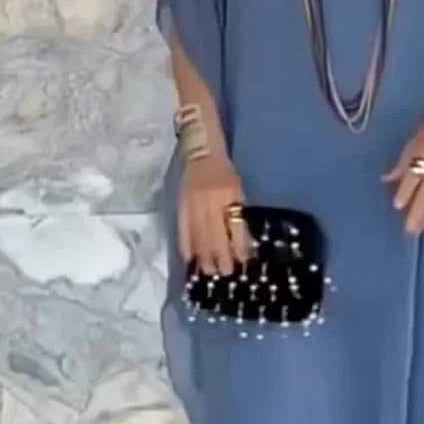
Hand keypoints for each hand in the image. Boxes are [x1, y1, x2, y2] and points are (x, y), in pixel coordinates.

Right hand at [178, 153, 249, 275]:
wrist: (198, 151)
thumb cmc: (223, 170)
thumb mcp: (237, 188)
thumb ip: (238, 211)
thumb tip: (242, 241)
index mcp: (229, 194)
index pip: (235, 226)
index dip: (239, 246)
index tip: (242, 261)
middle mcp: (210, 201)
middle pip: (215, 235)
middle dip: (221, 257)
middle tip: (225, 272)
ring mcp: (192, 205)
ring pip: (198, 237)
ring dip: (204, 256)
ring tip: (209, 271)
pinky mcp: (180, 206)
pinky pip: (183, 230)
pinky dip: (186, 246)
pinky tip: (189, 259)